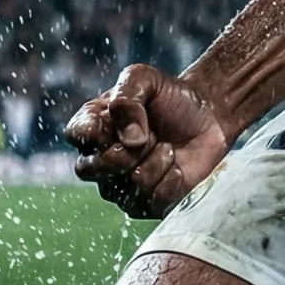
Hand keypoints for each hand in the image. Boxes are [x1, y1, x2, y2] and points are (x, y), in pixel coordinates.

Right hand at [65, 64, 230, 218]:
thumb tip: (129, 140)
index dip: (99, 129)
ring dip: (155, 163)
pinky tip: (177, 167)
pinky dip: (170, 181)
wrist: (208, 116)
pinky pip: (151, 202)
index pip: (77, 135)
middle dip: (126, 151)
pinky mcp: (148, 205)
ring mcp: (121, 186)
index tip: (123, 116)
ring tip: (168, 147)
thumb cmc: (170, 97)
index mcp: (93, 127)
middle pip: (89, 169)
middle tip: (151, 135)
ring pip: (125, 188)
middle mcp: (100, 161)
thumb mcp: (145, 80)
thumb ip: (127, 98)